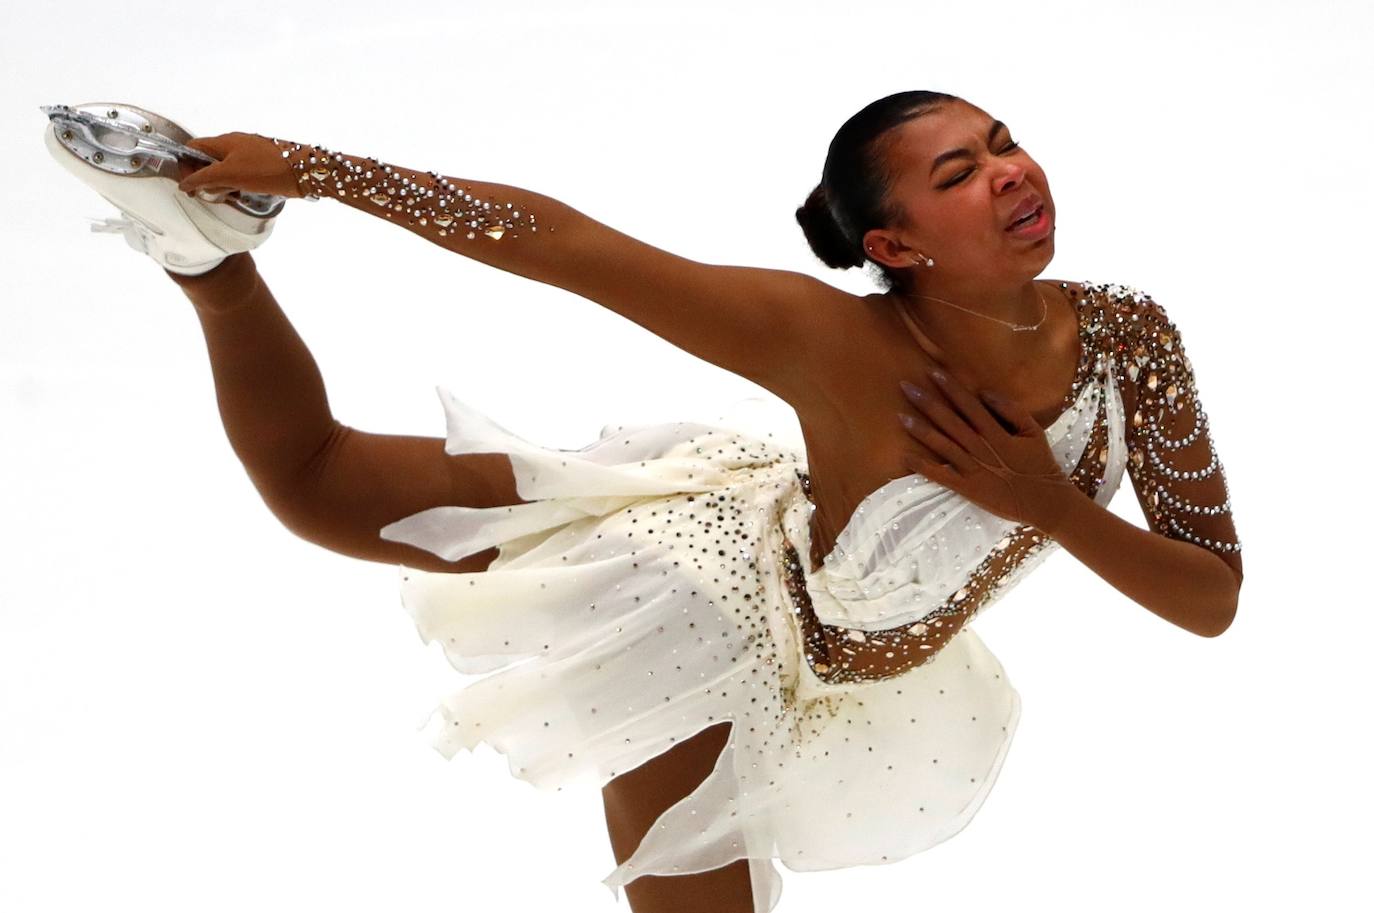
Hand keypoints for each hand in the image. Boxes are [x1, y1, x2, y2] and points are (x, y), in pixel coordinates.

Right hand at [175, 132, 304, 201]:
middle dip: (206, 178)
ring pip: (225, 170)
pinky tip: (244, 194)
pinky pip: (241, 175)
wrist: (305, 171)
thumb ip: (204, 178)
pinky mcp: (262, 166)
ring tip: (231, 195)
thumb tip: (184, 184)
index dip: (186, 166)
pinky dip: (237, 185)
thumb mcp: (230, 174)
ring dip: (223, 184)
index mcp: (224, 141)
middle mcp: (235, 145)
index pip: (193, 148)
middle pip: (208, 160)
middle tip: (213, 195)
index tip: (191, 187)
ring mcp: (250, 155)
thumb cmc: (267, 169)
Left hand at [896, 364, 1078, 530]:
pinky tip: (906, 456)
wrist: (1045, 501)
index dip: (950, 388)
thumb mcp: (1033, 432)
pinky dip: (924, 466)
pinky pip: (942, 476)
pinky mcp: (968, 489)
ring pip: (943, 446)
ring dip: (921, 430)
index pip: (969, 405)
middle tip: (904, 386)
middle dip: (927, 403)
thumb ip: (1011, 410)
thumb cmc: (1039, 464)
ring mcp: (973, 469)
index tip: (932, 372)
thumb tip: (985, 392)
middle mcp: (982, 448)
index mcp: (997, 433)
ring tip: (901, 416)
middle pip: (950, 421)